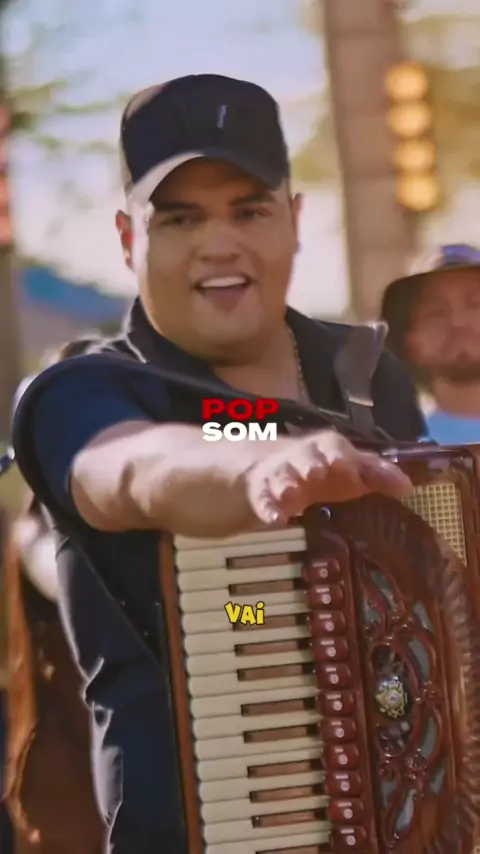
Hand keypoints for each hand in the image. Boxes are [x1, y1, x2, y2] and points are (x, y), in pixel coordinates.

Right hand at [244, 430, 412, 524]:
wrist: (275, 467)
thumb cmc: (325, 472)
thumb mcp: (351, 471)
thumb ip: (378, 476)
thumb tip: (408, 487)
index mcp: (327, 450)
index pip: (336, 448)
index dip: (342, 457)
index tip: (348, 468)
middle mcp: (303, 458)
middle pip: (306, 456)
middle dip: (311, 462)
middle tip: (317, 472)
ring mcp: (282, 475)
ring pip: (282, 476)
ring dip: (286, 483)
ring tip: (290, 493)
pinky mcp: (263, 493)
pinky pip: (263, 500)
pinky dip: (268, 508)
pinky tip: (275, 519)